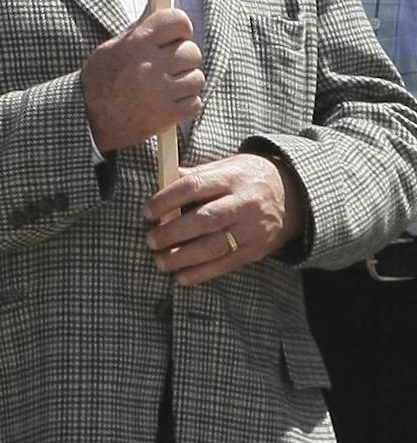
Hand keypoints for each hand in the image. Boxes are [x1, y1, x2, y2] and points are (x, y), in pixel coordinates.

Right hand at [84, 9, 206, 153]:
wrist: (88, 120)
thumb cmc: (101, 80)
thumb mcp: (112, 48)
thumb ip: (139, 28)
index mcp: (134, 44)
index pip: (176, 20)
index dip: (180, 27)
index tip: (177, 35)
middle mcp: (148, 65)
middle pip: (192, 51)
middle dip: (183, 59)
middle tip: (167, 66)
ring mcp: (159, 92)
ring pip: (197, 78)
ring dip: (185, 83)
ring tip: (164, 87)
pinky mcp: (167, 115)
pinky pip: (195, 102)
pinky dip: (184, 104)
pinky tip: (165, 103)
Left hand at [147, 152, 297, 285]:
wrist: (294, 195)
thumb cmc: (248, 178)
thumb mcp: (226, 166)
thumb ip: (197, 175)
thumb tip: (163, 179)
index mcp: (232, 178)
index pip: (194, 187)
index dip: (167, 200)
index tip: (147, 211)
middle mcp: (244, 204)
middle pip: (204, 220)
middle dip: (172, 232)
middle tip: (150, 240)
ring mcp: (252, 229)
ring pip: (215, 246)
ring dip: (183, 257)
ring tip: (160, 262)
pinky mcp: (256, 249)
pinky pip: (227, 264)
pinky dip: (202, 273)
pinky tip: (182, 277)